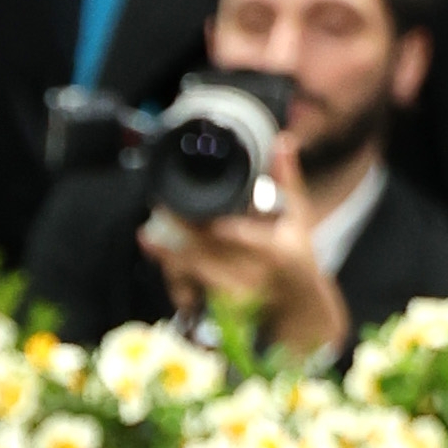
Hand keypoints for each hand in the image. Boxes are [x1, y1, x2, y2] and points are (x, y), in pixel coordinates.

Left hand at [144, 188, 346, 361]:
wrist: (296, 303)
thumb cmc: (297, 253)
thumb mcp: (299, 215)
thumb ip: (287, 178)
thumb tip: (283, 140)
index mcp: (279, 252)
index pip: (256, 243)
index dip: (236, 234)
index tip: (217, 224)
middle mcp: (258, 277)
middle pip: (217, 258)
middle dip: (184, 238)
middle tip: (161, 211)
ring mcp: (239, 295)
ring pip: (199, 277)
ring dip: (170, 257)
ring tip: (148, 236)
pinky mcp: (221, 307)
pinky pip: (192, 290)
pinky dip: (173, 272)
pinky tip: (157, 253)